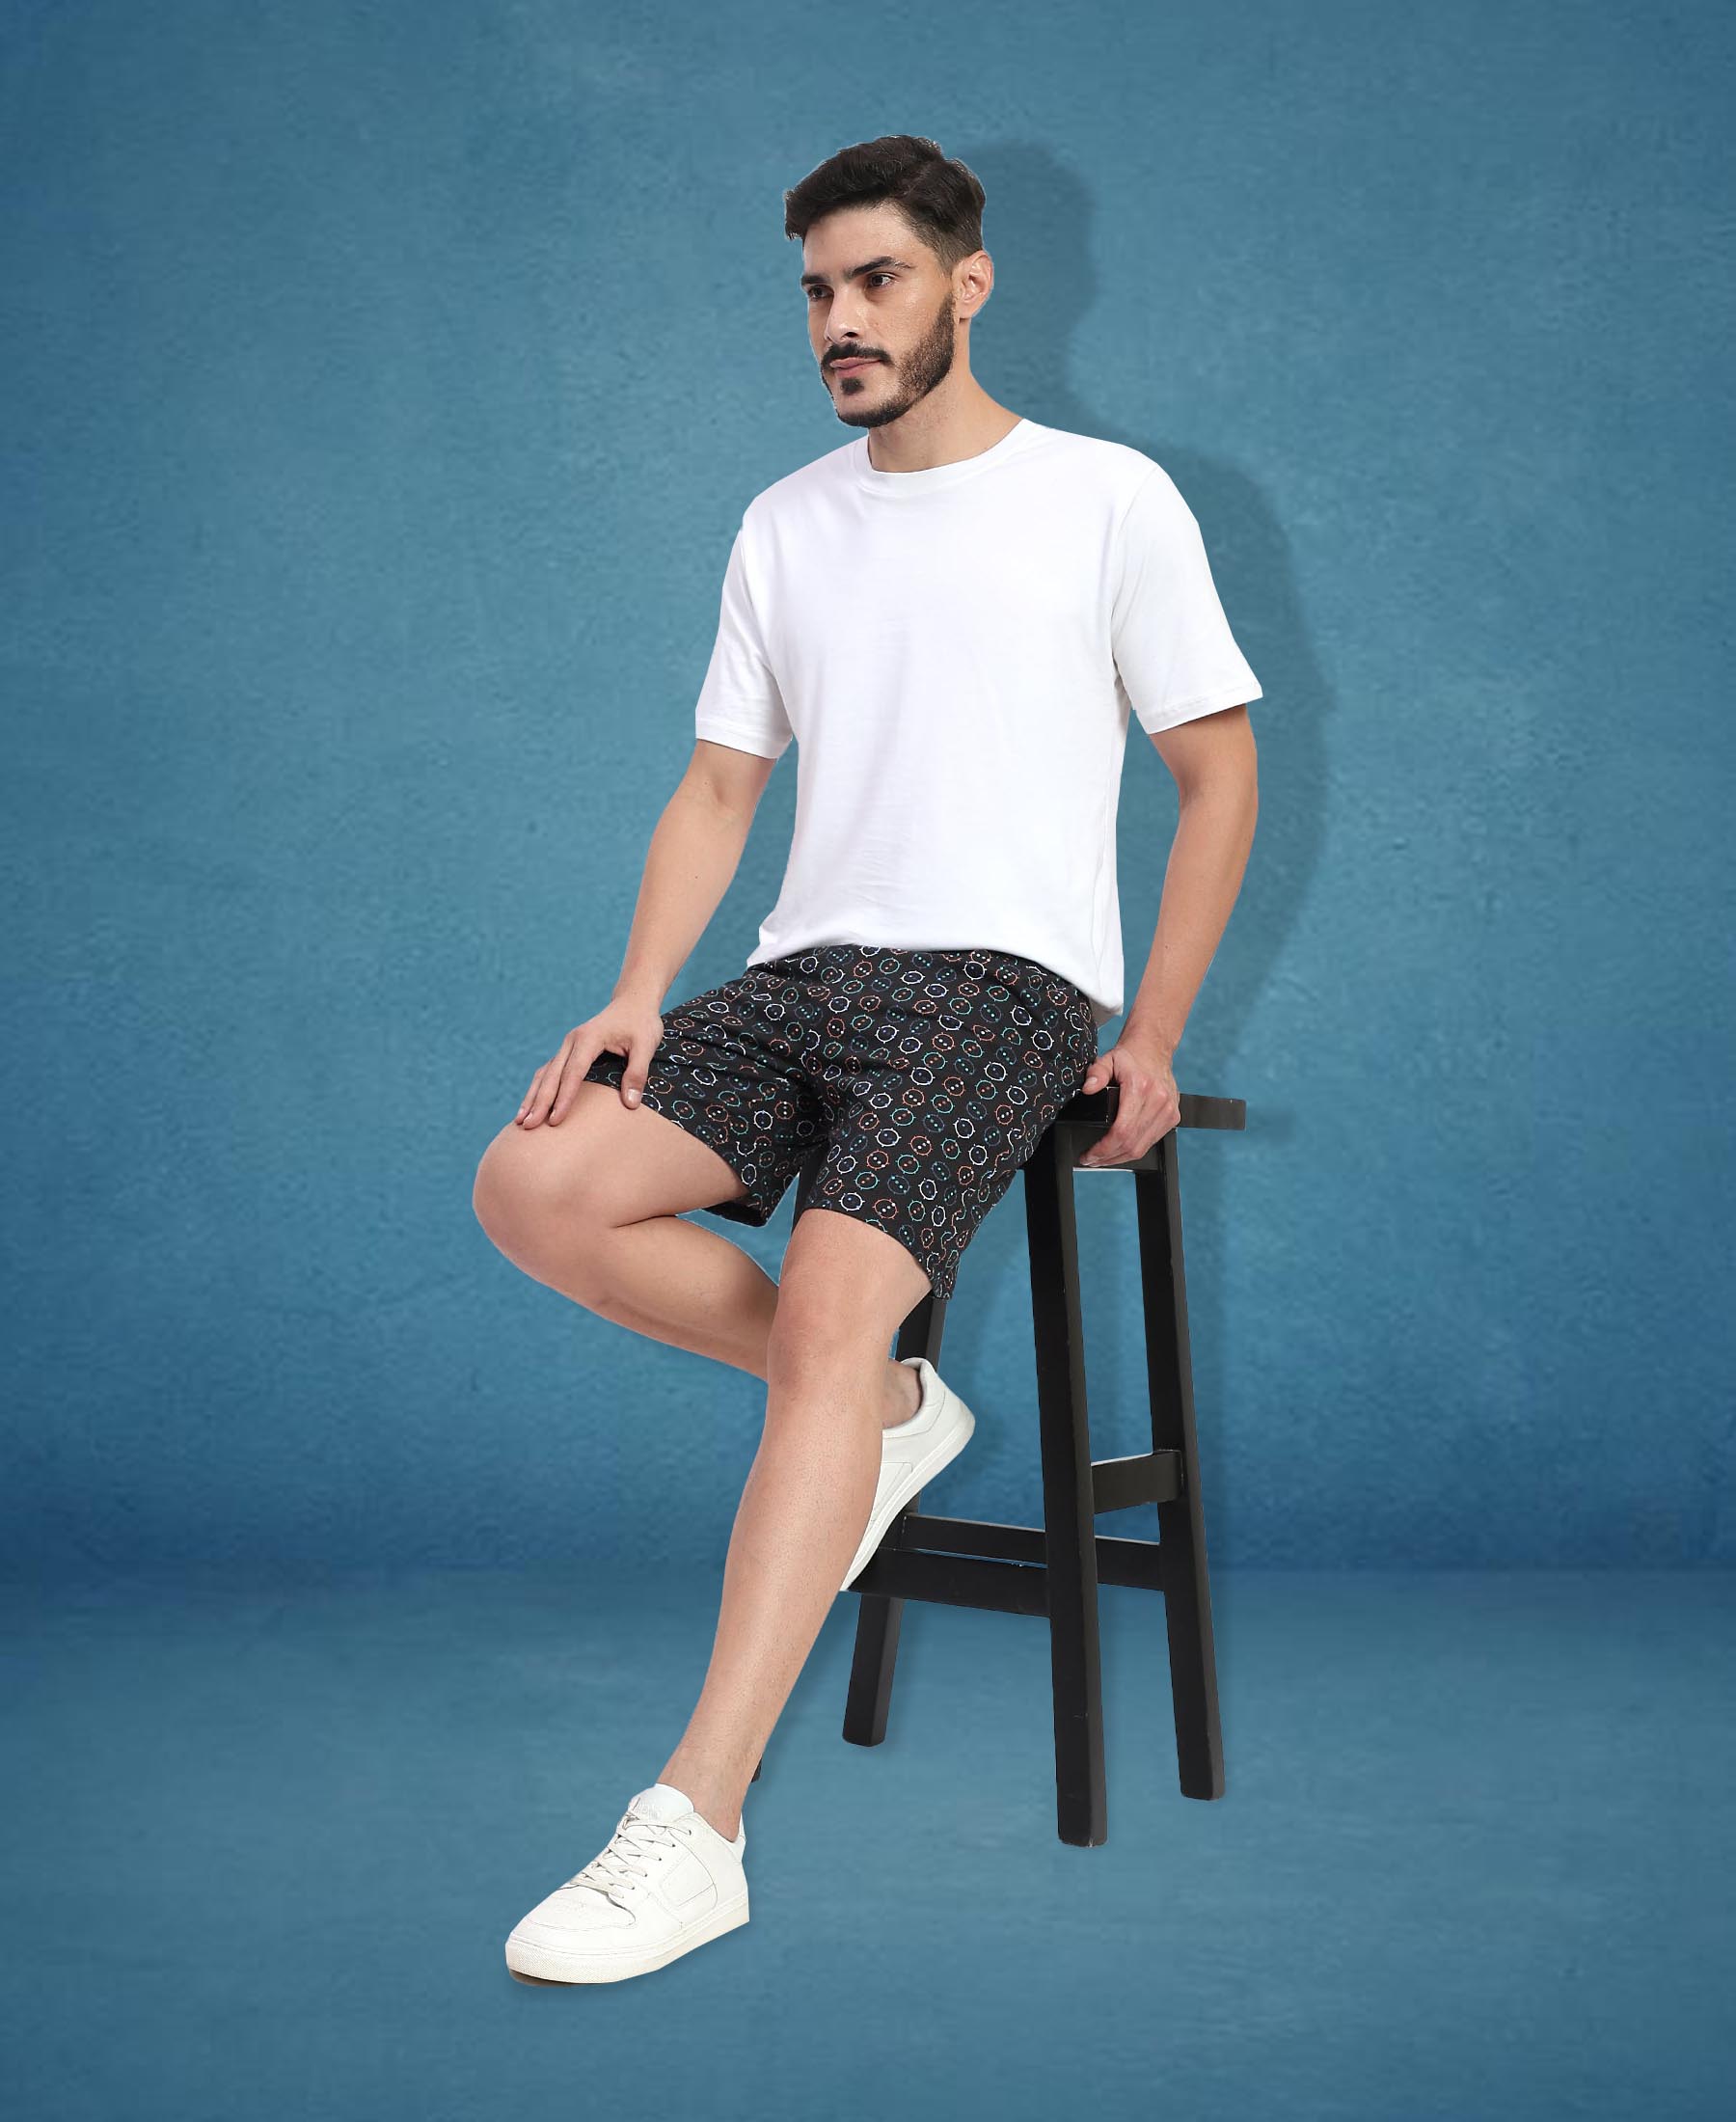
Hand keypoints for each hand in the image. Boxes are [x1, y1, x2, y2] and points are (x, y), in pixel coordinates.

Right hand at [515, 997, 663, 1128]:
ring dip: (533, 1097)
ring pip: (545, 1073)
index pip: (573, 1073)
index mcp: (589, 1038)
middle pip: (552, 1075)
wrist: (633, 1002)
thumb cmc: (641, 1023)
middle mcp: (572, 1041)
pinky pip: (550, 1071)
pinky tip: (531, 1106)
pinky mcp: (569, 1051)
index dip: (563, 1098)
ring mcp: (568, 1045)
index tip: (555, 1120)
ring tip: (520, 1121)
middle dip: (539, 1102)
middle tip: (527, 1126)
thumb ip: (637, 1073)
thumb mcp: (646, 1045)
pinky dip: (539, 1089)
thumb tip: (630, 1103)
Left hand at [1075, 1037, 1179, 1167]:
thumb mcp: (1107, 1060)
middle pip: (1131, 1144)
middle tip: (1091, 1160)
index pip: (1122, 1131)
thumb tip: (1088, 1088)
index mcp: (1141, 1088)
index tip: (1089, 1155)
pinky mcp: (1173, 1116)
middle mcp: (1158, 1101)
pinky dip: (1134, 1150)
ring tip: (1101, 1159)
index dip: (1104, 1149)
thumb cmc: (1129, 1058)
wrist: (1153, 1050)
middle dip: (1108, 1158)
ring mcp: (1168, 1110)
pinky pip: (1152, 1142)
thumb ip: (1095, 1073)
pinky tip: (1119, 1151)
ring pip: (1142, 1148)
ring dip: (1120, 1158)